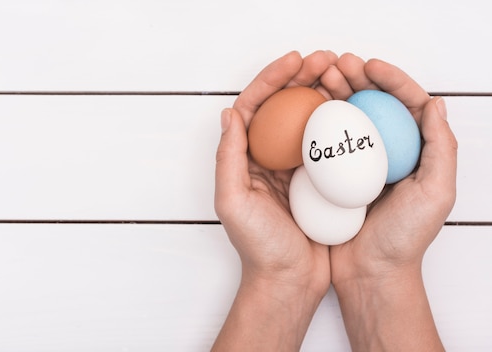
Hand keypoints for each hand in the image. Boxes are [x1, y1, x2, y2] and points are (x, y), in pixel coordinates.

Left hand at [212, 50, 336, 350]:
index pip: (255, 108)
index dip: (271, 79)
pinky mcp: (316, 180)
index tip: (294, 61)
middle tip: (324, 59)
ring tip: (340, 73)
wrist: (289, 281)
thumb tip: (229, 113)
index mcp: (244, 159)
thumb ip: (229, 157)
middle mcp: (266, 158)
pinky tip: (353, 107)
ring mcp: (292, 168)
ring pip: (306, 120)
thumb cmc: (259, 247)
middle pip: (282, 106)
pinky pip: (327, 143)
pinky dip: (337, 122)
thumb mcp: (233, 201)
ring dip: (321, 93)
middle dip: (300, 78)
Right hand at [323, 53, 456, 350]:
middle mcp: (385, 153)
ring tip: (317, 76)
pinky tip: (302, 109)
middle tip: (336, 64)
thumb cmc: (404, 238)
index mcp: (414, 152)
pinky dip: (313, 121)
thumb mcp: (436, 193)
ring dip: (333, 92)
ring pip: (345, 117)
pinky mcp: (332, 175)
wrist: (370, 274)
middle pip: (371, 104)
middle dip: (355, 78)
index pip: (405, 103)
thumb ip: (441, 148)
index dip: (389, 78)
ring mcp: (356, 163)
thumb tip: (433, 103)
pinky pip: (323, 141)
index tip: (368, 65)